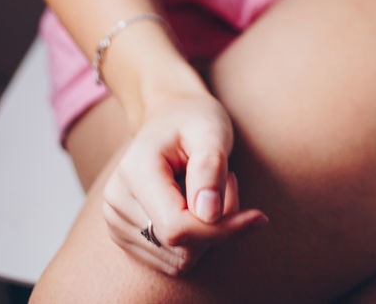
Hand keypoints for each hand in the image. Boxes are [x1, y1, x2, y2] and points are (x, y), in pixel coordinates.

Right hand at [102, 90, 267, 275]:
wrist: (169, 116)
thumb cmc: (194, 119)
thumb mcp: (211, 130)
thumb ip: (210, 168)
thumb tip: (209, 215)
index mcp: (134, 173)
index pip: (177, 228)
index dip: (222, 229)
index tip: (258, 216)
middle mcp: (117, 202)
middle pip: (180, 247)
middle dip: (219, 225)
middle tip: (229, 182)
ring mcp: (117, 223)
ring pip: (179, 259)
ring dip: (209, 233)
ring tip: (212, 190)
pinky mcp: (128, 237)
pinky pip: (174, 259)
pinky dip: (197, 240)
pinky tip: (199, 206)